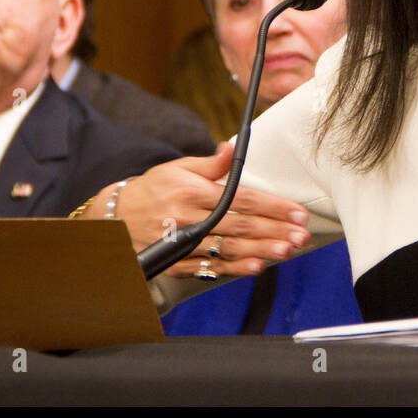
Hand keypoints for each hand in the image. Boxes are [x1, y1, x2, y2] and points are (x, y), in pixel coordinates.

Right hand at [84, 142, 310, 277]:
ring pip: (230, 249)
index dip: (272, 207)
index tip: (297, 213)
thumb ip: (210, 164)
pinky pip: (211, 267)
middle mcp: (190, 218)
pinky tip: (257, 267)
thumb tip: (231, 148)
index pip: (242, 199)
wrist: (116, 217)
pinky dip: (235, 269)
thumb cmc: (155, 189)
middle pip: (241, 226)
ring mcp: (184, 243)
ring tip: (287, 251)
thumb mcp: (178, 168)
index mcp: (194, 191)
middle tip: (302, 236)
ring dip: (261, 251)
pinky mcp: (178, 262)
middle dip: (274, 231)